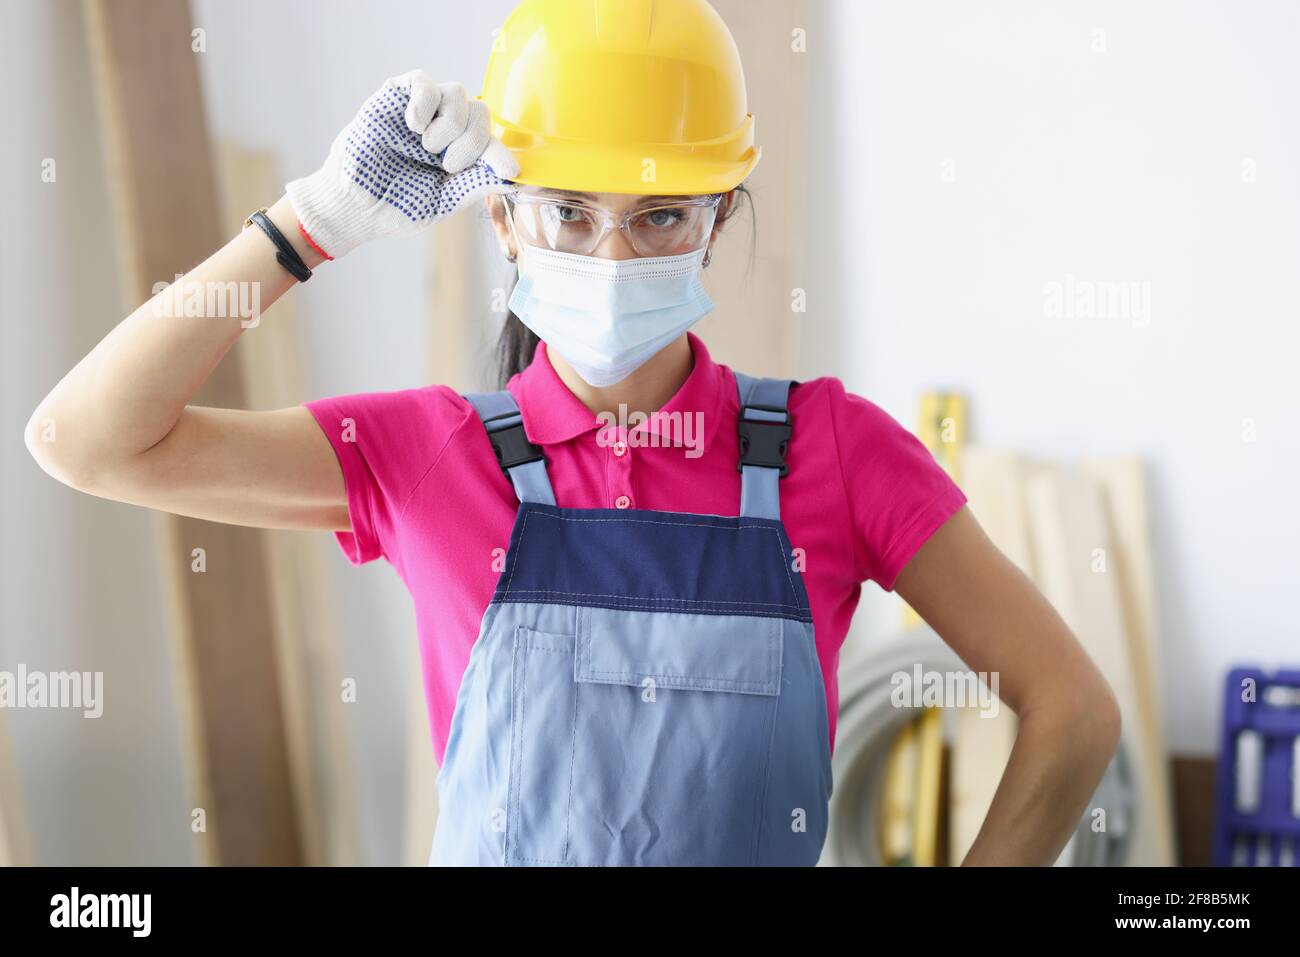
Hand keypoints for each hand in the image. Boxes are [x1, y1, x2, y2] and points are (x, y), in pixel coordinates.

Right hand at [285, 70, 518, 258]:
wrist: (356, 204)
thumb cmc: (397, 204)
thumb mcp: (443, 201)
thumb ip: (475, 184)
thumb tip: (513, 178)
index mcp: (461, 154)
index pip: (492, 142)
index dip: (501, 154)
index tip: (508, 171)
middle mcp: (446, 128)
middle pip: (481, 112)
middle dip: (472, 141)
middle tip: (448, 165)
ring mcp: (424, 110)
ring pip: (458, 92)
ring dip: (450, 124)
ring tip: (427, 147)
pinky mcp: (398, 96)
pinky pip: (424, 82)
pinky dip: (424, 103)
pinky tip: (413, 126)